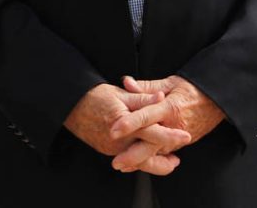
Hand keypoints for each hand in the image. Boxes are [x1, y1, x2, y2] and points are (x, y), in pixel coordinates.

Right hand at [64, 83, 189, 175]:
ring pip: (137, 162)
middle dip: (165, 162)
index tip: (186, 136)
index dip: (171, 136)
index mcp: (126, 123)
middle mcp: (119, 140)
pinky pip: (126, 158)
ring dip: (153, 162)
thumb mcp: (120, 94)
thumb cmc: (95, 96)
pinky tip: (145, 154)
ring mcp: (112, 148)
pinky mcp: (106, 150)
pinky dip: (139, 159)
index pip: (154, 133)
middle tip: (177, 160)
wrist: (70, 105)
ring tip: (167, 161)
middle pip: (147, 157)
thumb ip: (143, 98)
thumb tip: (161, 97)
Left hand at [110, 75, 223, 172]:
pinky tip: (136, 165)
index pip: (146, 117)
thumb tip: (126, 82)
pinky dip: (150, 160)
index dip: (129, 123)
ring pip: (157, 153)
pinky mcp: (180, 144)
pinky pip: (163, 154)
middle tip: (116, 162)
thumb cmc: (192, 90)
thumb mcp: (170, 83)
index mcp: (170, 108)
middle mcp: (174, 126)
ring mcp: (179, 138)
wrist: (217, 102)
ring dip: (140, 161)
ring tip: (122, 166)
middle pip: (152, 144)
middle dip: (133, 155)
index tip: (114, 130)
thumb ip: (146, 86)